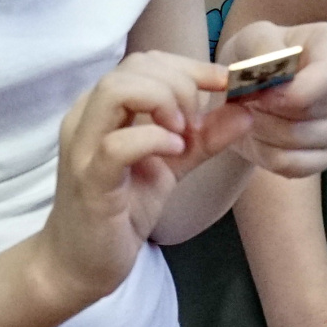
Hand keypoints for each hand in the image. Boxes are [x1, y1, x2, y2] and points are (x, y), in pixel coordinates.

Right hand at [42, 50, 253, 303]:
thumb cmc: (120, 212)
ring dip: (163, 103)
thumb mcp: (171, 167)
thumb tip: (245, 111)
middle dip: (181, 84)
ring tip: (184, 134)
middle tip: (198, 122)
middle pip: (133, 68)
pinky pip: (118, 144)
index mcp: (102, 109)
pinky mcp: (90, 181)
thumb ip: (204, 138)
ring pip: (117, 91)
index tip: (223, 85)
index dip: (189, 67)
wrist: (81, 264)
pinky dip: (153, 139)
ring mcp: (83, 148)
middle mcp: (86, 119)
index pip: (144, 62)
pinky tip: (174, 152)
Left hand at [222, 22, 326, 178]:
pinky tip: (259, 135)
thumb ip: (263, 49)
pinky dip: (267, 154)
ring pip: (302, 139)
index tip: (261, 92)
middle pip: (313, 110)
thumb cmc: (257, 54)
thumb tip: (275, 78)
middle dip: (270, 108)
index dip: (291, 90)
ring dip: (264, 130)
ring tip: (251, 113)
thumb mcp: (253, 38)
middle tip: (248, 98)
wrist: (249, 87)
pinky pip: (297, 165)